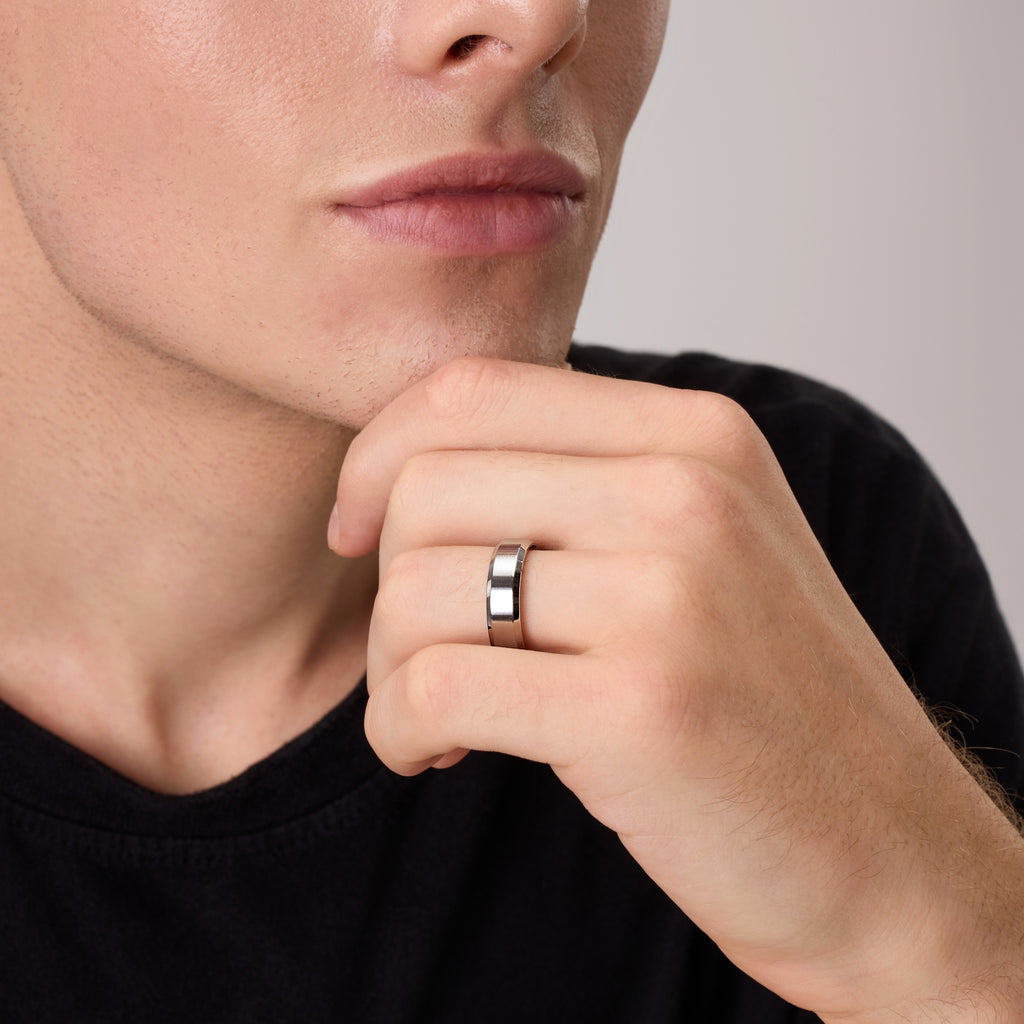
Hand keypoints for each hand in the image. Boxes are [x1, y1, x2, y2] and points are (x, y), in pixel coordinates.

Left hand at [329, 357, 1023, 1019]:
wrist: (886, 849)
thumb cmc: (763, 697)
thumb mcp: (696, 546)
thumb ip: (577, 481)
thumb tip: (405, 463)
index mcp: (696, 434)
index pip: (468, 389)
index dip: (377, 457)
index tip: (359, 532)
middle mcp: (685, 492)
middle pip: (424, 487)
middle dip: (382, 579)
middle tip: (418, 648)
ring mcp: (668, 596)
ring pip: (415, 590)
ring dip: (392, 667)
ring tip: (438, 711)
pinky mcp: (639, 708)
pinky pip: (433, 686)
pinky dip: (398, 727)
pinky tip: (437, 752)